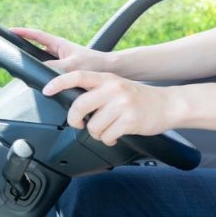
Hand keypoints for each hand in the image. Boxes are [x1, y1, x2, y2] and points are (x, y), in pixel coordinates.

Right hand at [10, 27, 111, 72]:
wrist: (108, 70)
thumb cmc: (93, 64)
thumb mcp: (70, 65)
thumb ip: (52, 67)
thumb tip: (37, 71)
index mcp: (59, 45)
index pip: (37, 36)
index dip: (23, 33)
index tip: (10, 31)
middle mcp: (59, 51)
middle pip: (36, 48)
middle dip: (24, 49)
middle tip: (11, 50)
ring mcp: (62, 61)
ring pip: (42, 62)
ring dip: (33, 64)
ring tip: (21, 68)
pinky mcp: (65, 71)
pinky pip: (49, 72)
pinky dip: (42, 75)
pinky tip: (39, 82)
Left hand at [43, 70, 177, 145]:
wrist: (169, 104)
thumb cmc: (141, 98)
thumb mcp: (119, 86)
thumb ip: (99, 90)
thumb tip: (75, 102)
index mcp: (108, 78)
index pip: (78, 76)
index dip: (59, 82)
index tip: (46, 90)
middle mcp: (114, 88)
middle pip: (80, 106)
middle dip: (75, 120)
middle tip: (79, 123)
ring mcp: (122, 104)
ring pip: (93, 127)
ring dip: (98, 133)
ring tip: (109, 128)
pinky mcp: (130, 121)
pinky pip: (107, 137)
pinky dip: (110, 140)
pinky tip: (118, 134)